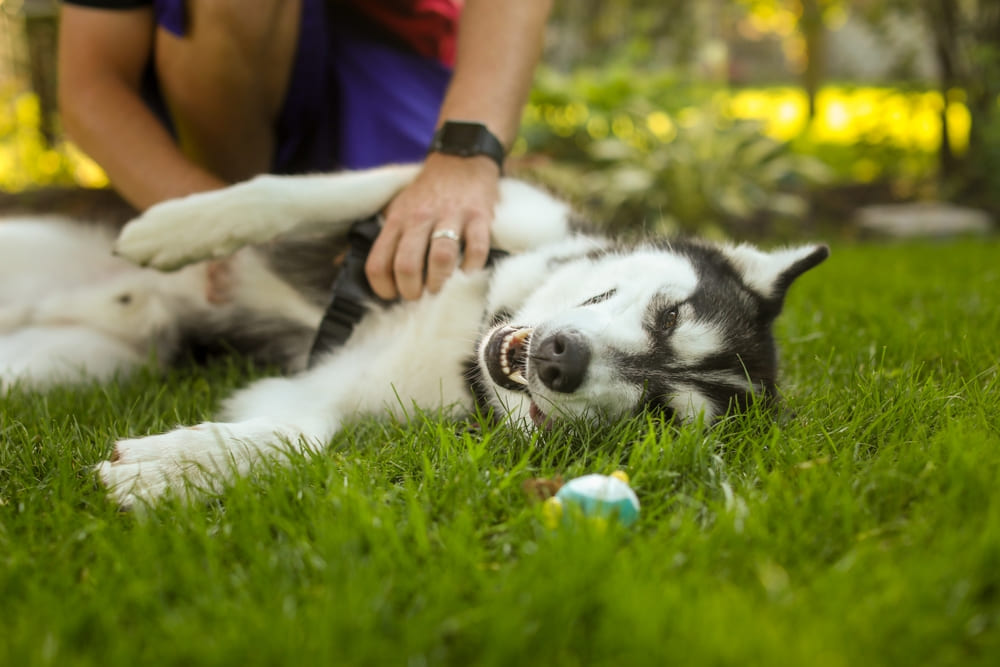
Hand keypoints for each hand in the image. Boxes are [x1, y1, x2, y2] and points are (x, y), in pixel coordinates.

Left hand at [365, 152, 500, 300]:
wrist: (461, 160)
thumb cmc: (426, 194)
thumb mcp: (396, 208)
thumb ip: (381, 237)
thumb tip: (350, 266)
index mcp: (397, 220)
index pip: (378, 263)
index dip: (383, 288)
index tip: (393, 294)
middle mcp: (420, 218)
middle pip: (407, 265)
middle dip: (412, 291)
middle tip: (419, 295)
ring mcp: (451, 217)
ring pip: (440, 259)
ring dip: (439, 283)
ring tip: (440, 288)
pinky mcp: (478, 217)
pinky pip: (477, 249)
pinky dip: (472, 268)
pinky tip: (467, 273)